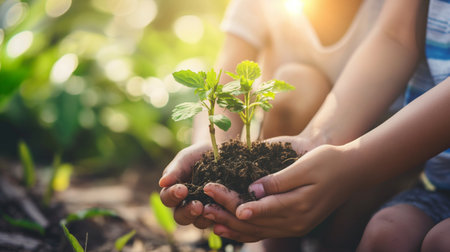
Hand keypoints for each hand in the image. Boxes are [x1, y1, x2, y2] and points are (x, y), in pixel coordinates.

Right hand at [159, 141, 213, 228]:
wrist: (221, 153)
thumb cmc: (198, 155)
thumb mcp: (186, 158)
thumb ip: (175, 170)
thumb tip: (162, 182)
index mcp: (174, 193)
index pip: (167, 199)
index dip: (173, 196)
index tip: (182, 189)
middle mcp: (186, 205)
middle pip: (180, 217)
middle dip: (188, 212)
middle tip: (197, 206)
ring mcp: (203, 211)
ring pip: (198, 222)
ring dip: (203, 218)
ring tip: (211, 209)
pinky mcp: (219, 213)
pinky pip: (217, 220)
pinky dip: (219, 218)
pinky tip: (224, 211)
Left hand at [202, 144, 358, 241]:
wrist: (351, 171)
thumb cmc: (328, 161)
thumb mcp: (304, 166)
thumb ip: (278, 180)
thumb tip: (251, 190)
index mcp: (298, 206)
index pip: (258, 207)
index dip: (232, 201)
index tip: (212, 194)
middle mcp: (296, 222)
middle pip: (254, 222)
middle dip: (225, 214)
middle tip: (202, 206)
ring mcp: (296, 226)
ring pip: (257, 231)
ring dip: (231, 226)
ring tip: (208, 219)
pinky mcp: (295, 225)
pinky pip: (266, 232)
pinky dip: (246, 231)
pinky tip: (229, 227)